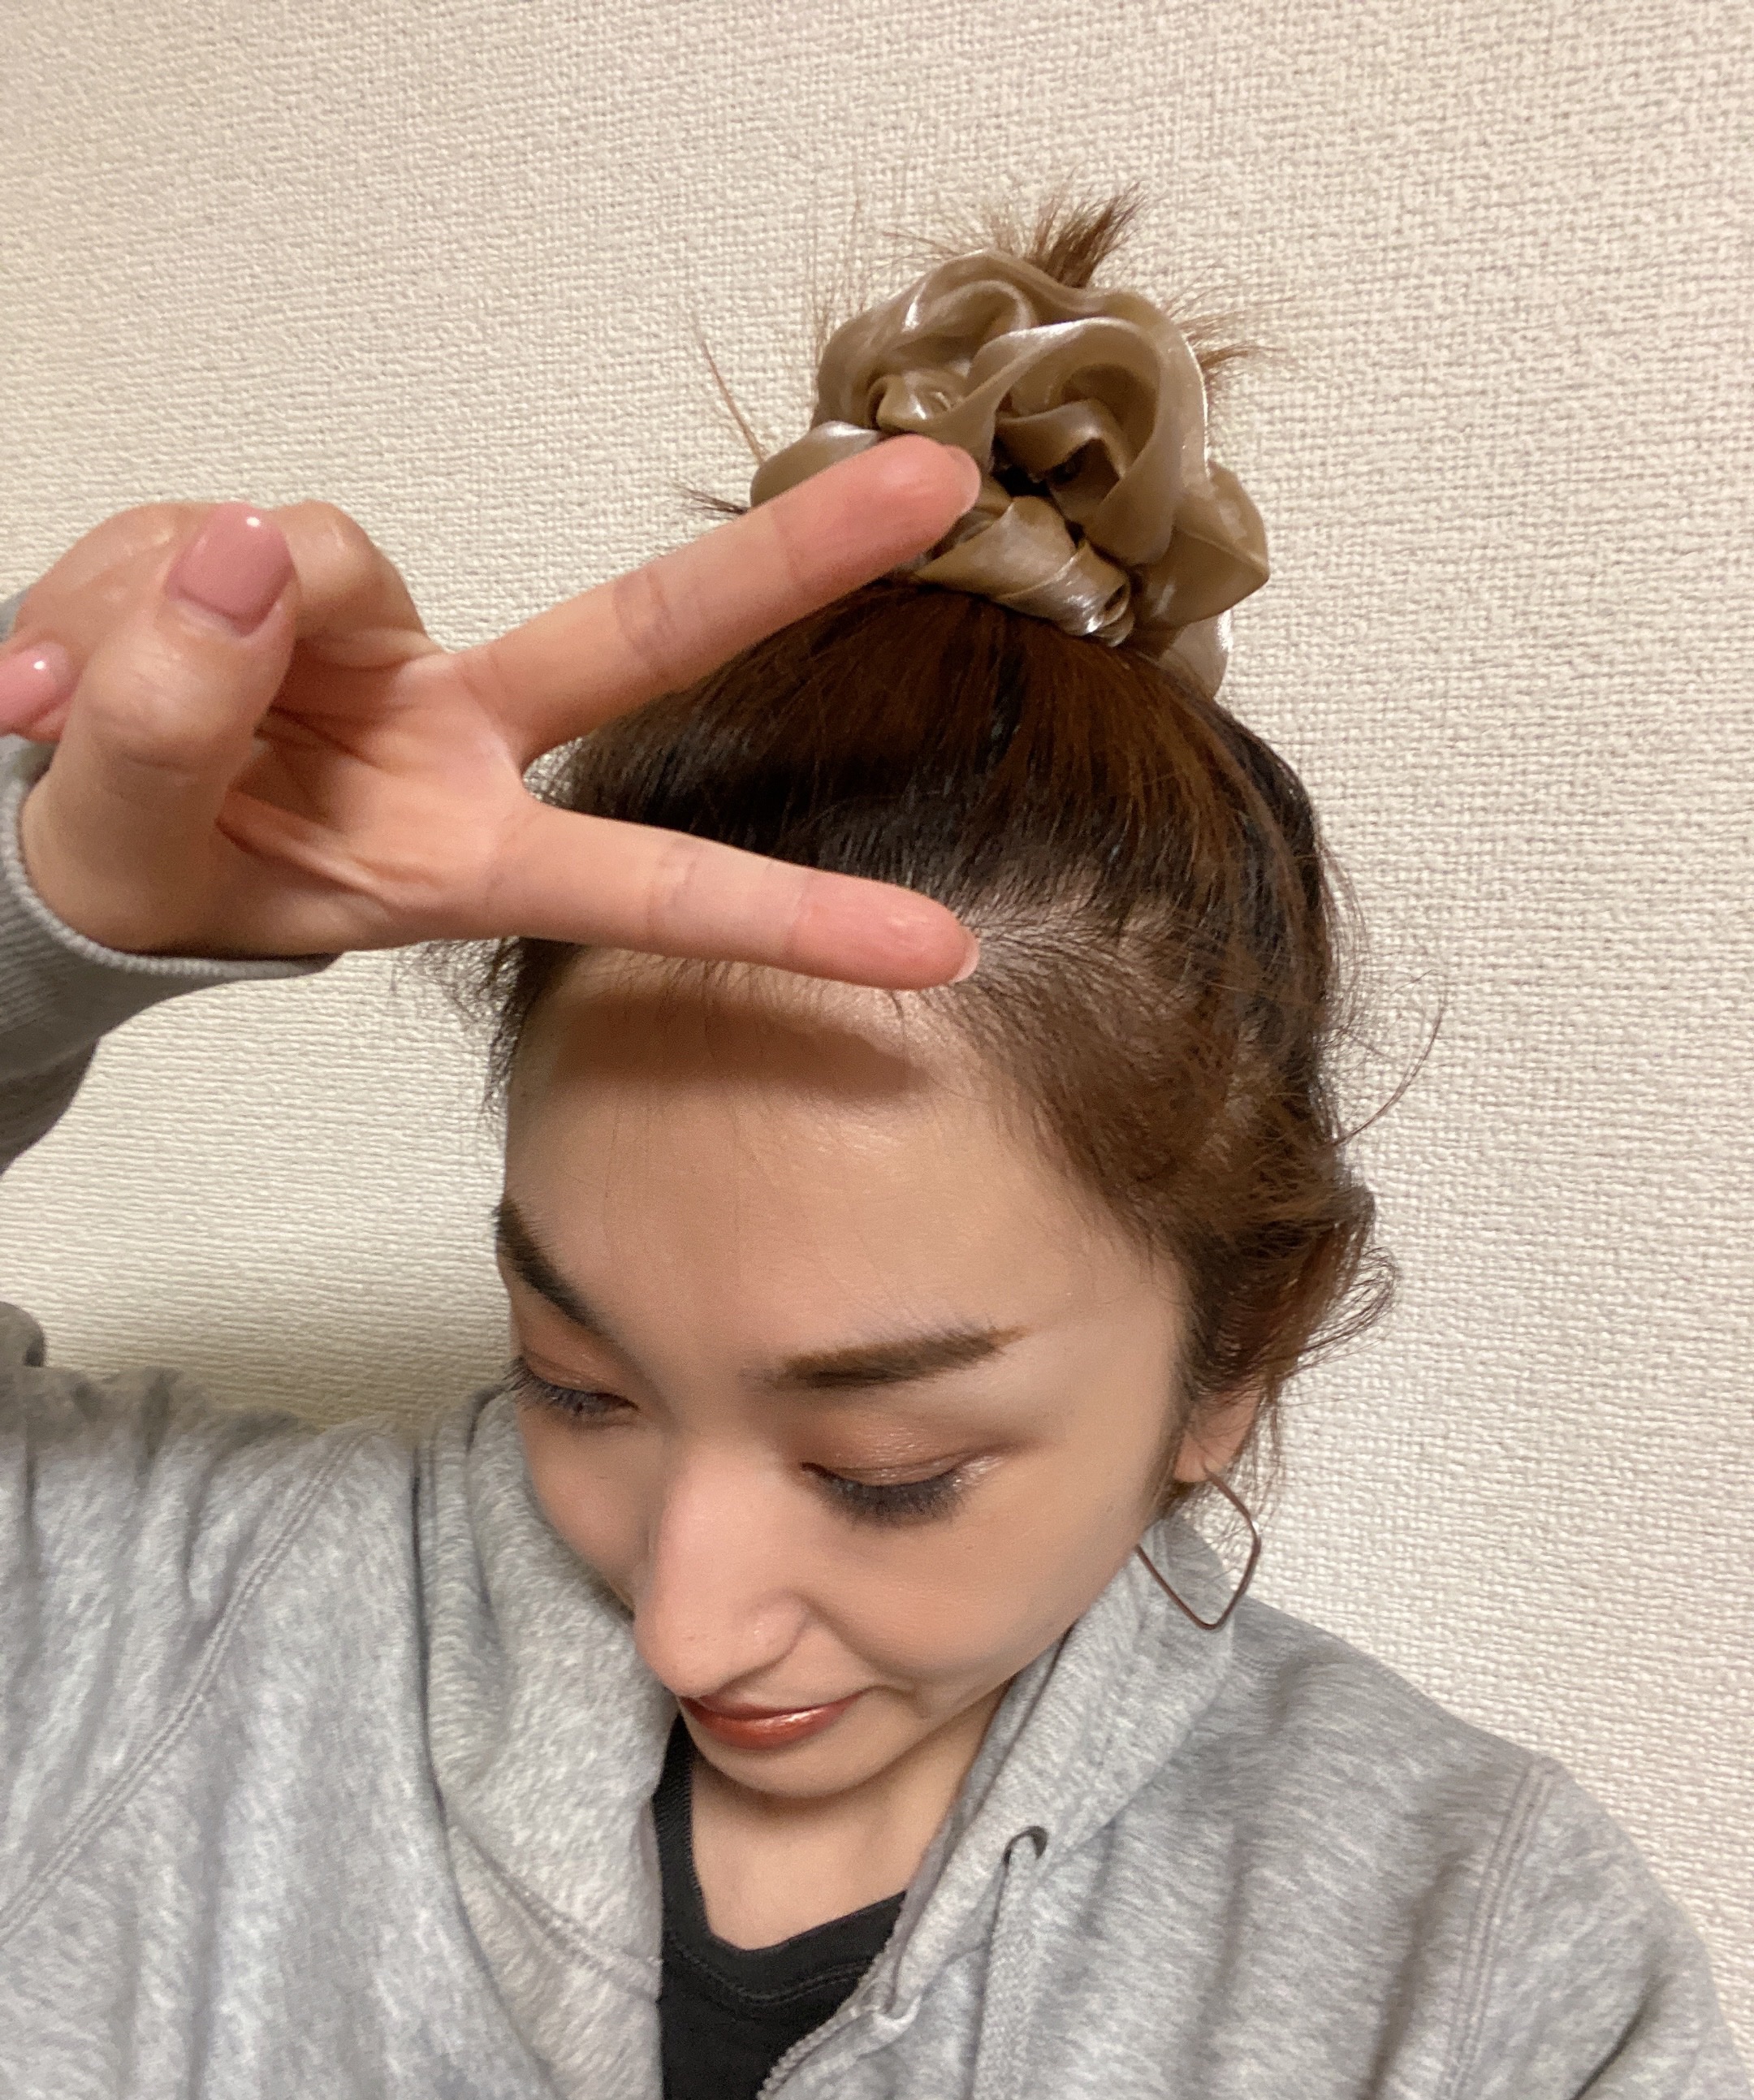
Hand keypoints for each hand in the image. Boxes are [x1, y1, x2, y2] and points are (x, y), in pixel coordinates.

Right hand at [0, 442, 979, 982]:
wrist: (55, 823)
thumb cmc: (140, 876)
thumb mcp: (131, 858)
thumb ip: (172, 730)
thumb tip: (245, 558)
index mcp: (461, 858)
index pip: (647, 886)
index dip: (788, 918)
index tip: (940, 947)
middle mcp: (463, 742)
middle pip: (643, 632)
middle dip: (791, 556)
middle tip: (939, 479)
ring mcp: (393, 648)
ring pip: (315, 556)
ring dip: (156, 619)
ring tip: (58, 708)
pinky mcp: (311, 576)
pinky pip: (213, 529)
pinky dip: (117, 587)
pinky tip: (68, 662)